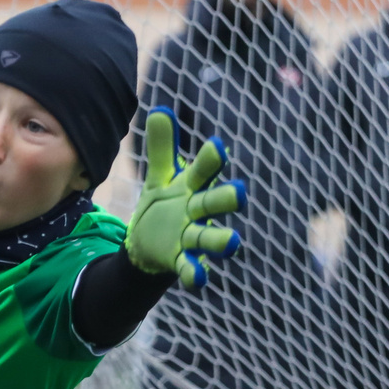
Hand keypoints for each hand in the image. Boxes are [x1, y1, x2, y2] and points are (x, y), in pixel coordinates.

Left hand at [124, 108, 242, 289]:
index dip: (210, 161)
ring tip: (233, 243)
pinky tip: (200, 279)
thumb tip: (159, 109)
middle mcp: (196, 211)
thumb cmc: (163, 204)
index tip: (217, 147)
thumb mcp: (159, 176)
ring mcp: (190, 236)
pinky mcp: (179, 259)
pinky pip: (189, 266)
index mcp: (191, 186)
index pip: (202, 171)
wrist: (147, 243)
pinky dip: (194, 273)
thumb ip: (162, 148)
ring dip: (220, 240)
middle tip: (240, 193)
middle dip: (226, 199)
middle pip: (213, 203)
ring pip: (207, 237)